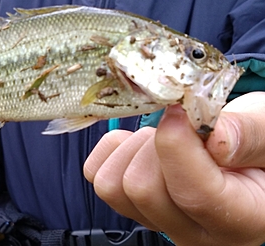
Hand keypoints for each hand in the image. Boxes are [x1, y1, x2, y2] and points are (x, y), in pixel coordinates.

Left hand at [83, 92, 264, 245]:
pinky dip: (115, 149)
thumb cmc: (257, 145)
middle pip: (140, 188)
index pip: (192, 193)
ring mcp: (156, 222)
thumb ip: (249, 135)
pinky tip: (144, 146)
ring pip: (112, 185)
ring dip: (134, 149)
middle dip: (156, 144)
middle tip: (182, 131)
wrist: (243, 154)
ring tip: (166, 141)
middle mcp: (194, 232)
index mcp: (239, 219)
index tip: (180, 112)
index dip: (176, 144)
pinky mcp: (129, 205)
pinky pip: (96, 174)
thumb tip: (216, 140)